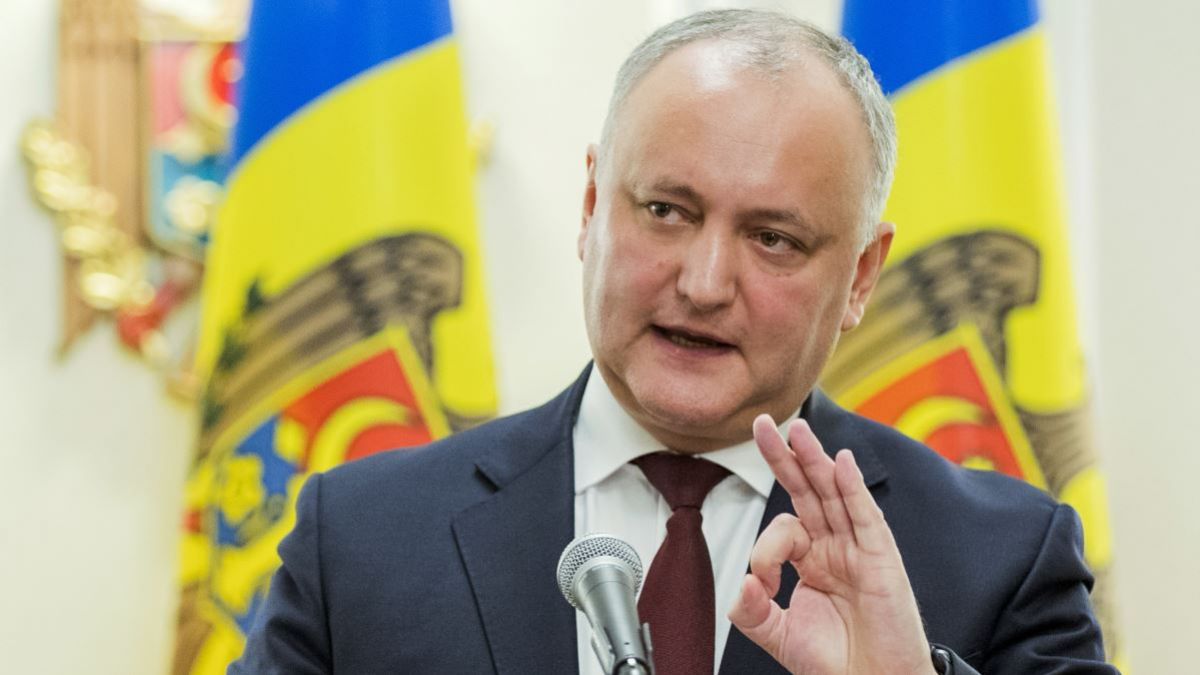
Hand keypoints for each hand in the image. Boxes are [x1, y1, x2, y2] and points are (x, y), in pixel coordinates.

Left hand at [727, 415, 935, 674]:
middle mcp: (836, 547)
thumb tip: (740, 585)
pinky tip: (840, 462)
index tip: (763, 582)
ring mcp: (859, 549)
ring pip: (834, 493)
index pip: (784, 527)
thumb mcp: (778, 635)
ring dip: (815, 458)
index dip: (765, 547)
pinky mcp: (882, 559)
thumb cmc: (836, 663)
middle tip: (765, 423)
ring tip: (797, 429)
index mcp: (813, 560)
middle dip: (786, 456)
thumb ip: (752, 610)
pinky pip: (865, 516)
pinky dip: (853, 487)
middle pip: (809, 489)